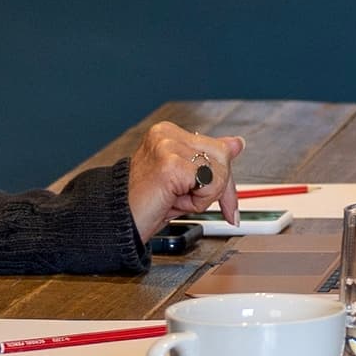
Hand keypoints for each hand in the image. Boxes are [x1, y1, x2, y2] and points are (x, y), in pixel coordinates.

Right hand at [124, 121, 243, 234]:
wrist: (118, 223)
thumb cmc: (146, 204)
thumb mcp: (186, 180)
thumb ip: (210, 160)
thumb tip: (237, 143)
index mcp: (168, 133)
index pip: (218, 148)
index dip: (221, 179)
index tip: (225, 204)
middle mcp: (167, 134)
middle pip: (224, 156)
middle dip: (214, 188)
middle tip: (184, 199)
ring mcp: (167, 146)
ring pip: (220, 170)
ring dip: (204, 196)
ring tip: (175, 199)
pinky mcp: (170, 164)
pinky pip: (211, 184)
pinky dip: (198, 202)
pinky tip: (173, 201)